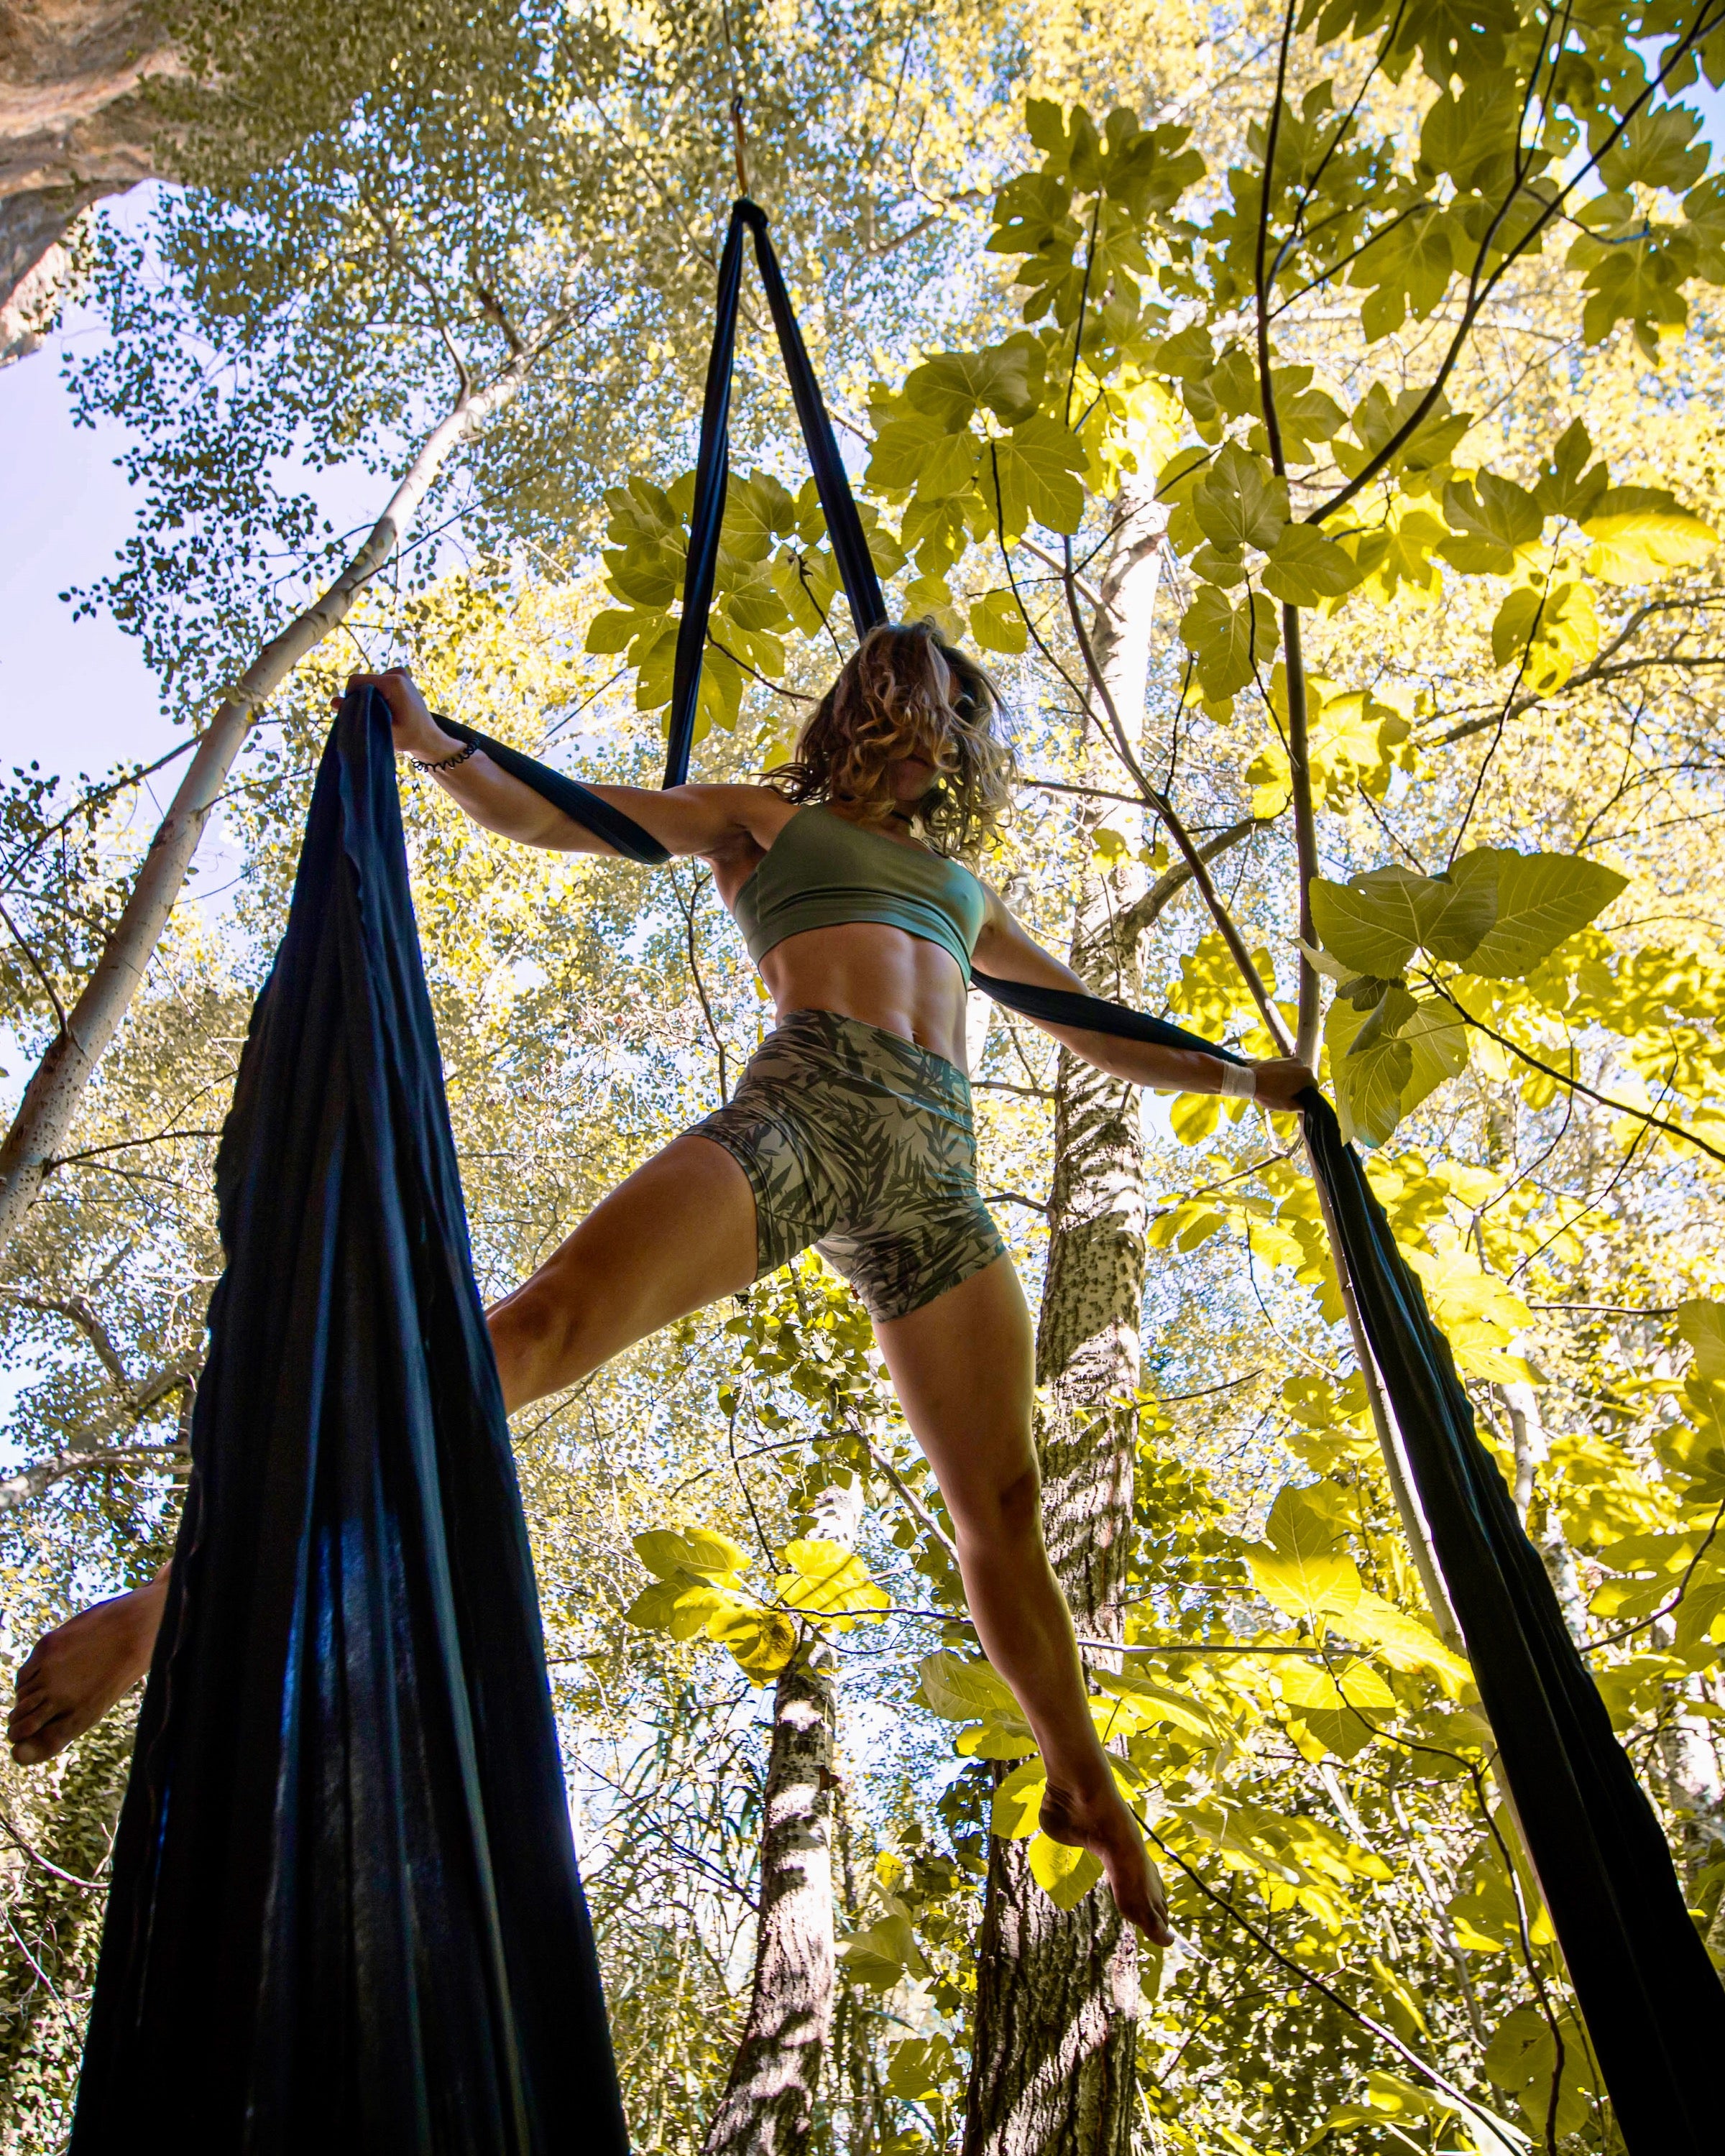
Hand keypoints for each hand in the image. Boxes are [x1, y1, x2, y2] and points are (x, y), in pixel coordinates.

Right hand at [333, 668, 457, 762]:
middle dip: (360, 698)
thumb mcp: (380, 728)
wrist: (429, 737)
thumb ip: (357, 714)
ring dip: (368, 698)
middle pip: (362, 681)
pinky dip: (375, 695)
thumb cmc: (409, 737)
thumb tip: (333, 702)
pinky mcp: (398, 675)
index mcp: (394, 682)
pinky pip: (375, 683)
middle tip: (373, 718)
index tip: (361, 715)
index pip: (356, 681)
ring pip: (367, 683)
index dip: (351, 697)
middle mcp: (397, 672)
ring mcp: (399, 672)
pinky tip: (387, 708)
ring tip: (383, 714)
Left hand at [1251, 1056, 1316, 1109]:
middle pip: (1304, 1078)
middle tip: (1285, 1095)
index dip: (1306, 1096)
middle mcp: (1300, 1063)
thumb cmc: (1269, 1094)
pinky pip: (1284, 1067)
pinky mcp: (1277, 1057)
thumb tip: (1307, 1106)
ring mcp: (1288, 1058)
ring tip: (1277, 1089)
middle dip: (1298, 1086)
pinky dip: (1281, 1074)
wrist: (1248, 1080)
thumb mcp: (1287, 1106)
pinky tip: (1271, 1082)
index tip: (1296, 1100)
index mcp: (1306, 1074)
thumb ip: (1301, 1106)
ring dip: (1289, 1080)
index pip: (1313, 1087)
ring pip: (1294, 1072)